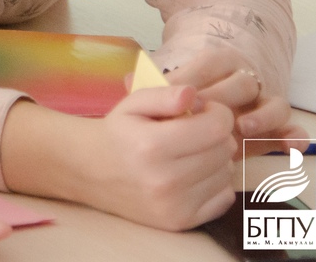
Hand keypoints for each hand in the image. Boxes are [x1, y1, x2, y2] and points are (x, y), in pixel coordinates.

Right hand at [76, 86, 235, 229]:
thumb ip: (163, 94)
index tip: (203, 110)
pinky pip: (224, 198)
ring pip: (227, 173)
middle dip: (216, 134)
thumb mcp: (132, 103)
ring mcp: (174, 205)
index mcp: (152, 146)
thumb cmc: (116, 133)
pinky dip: (216, 183)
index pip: (217, 127)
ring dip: (216, 159)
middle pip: (225, 150)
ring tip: (191, 152)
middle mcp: (165, 180)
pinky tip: (194, 174)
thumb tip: (193, 94)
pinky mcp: (179, 222)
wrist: (88, 171)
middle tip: (194, 130)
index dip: (217, 112)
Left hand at [164, 47, 306, 156]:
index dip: (198, 77)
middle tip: (205, 114)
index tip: (183, 97)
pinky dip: (293, 137)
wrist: (195, 126)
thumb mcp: (165, 94)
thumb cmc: (178, 107)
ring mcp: (262, 106)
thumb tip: (134, 83)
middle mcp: (244, 81)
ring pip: (275, 104)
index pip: (212, 63)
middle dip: (225, 97)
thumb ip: (154, 89)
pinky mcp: (275, 130)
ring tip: (243, 128)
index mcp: (217, 65)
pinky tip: (288, 146)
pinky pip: (290, 130)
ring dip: (262, 116)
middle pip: (243, 83)